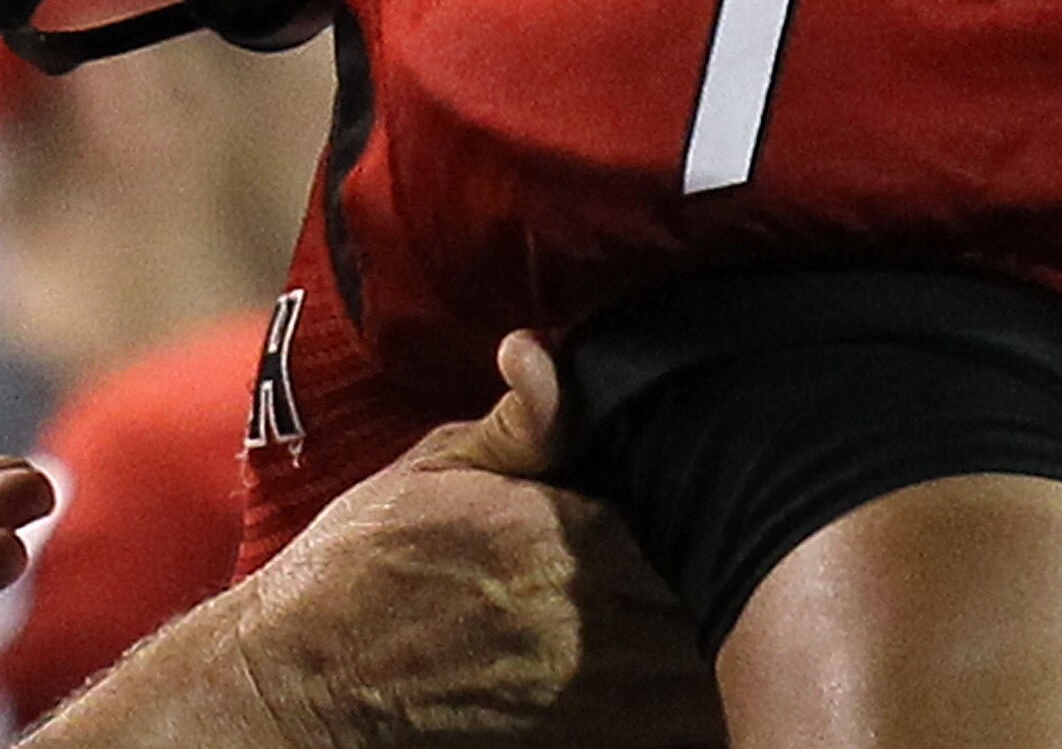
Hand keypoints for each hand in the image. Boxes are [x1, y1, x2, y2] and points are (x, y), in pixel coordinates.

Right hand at [30, 334, 722, 748]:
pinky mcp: (588, 745)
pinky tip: (697, 674)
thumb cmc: (357, 571)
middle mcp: (590, 620)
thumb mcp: (427, 471)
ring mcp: (596, 698)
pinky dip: (697, 702)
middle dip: (743, 570)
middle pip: (718, 594)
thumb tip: (546, 351)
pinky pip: (682, 725)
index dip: (712, 499)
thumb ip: (514, 425)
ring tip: (746, 607)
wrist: (304, 685)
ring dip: (731, 640)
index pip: (688, 508)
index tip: (728, 481)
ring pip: (712, 669)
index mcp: (558, 535)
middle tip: (758, 543)